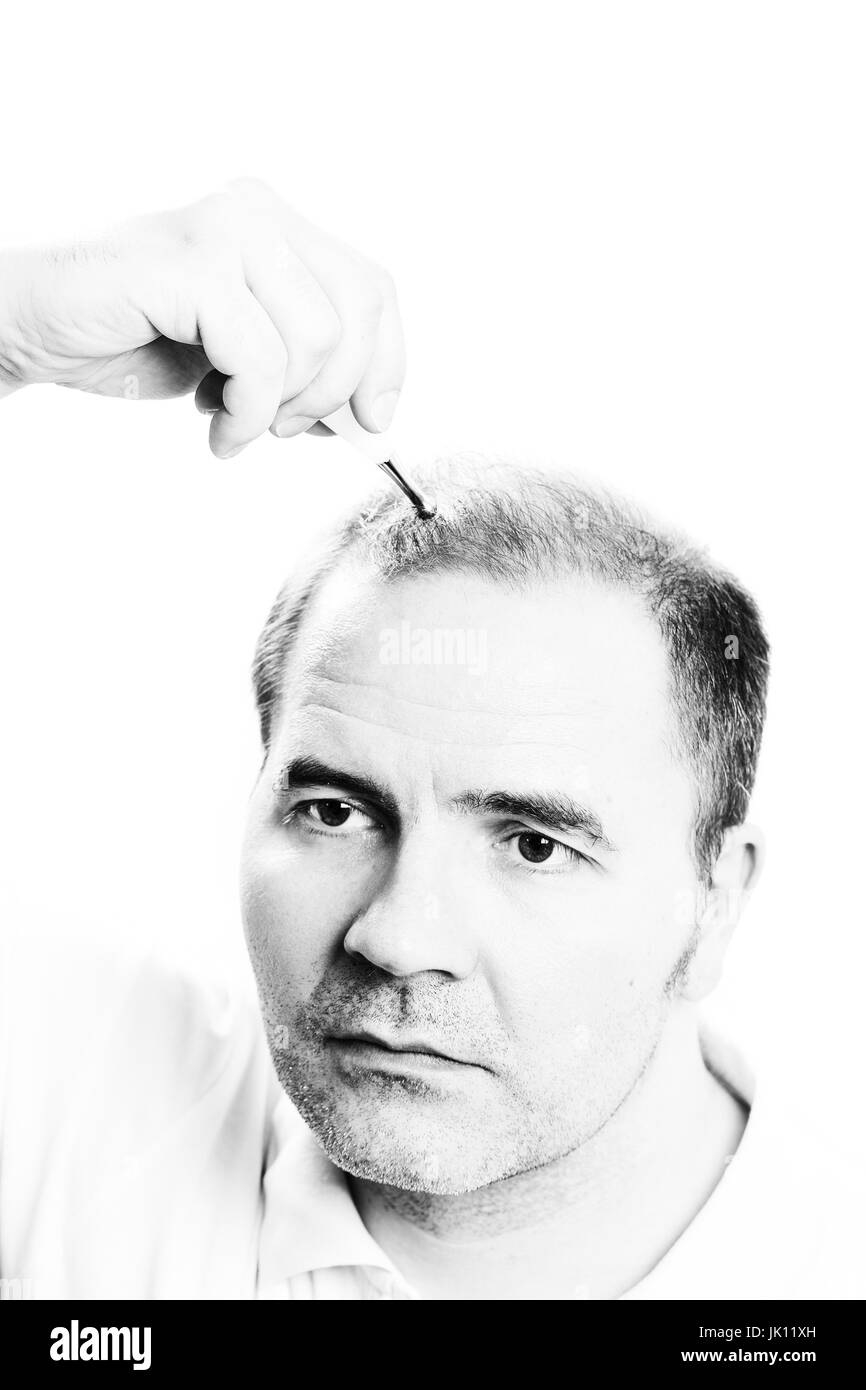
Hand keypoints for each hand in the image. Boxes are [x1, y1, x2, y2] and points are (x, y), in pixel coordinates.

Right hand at [0, 178, 405, 457]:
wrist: (38, 326)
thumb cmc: (135, 337)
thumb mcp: (241, 355)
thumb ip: (304, 366)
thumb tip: (368, 416)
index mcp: (279, 226)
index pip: (373, 287)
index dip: (388, 362)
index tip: (373, 421)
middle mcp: (258, 213)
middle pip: (358, 312)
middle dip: (333, 394)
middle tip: (287, 430)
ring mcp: (225, 230)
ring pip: (316, 340)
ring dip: (280, 409)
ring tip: (235, 423)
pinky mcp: (191, 263)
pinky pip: (259, 359)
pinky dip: (245, 413)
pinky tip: (214, 425)